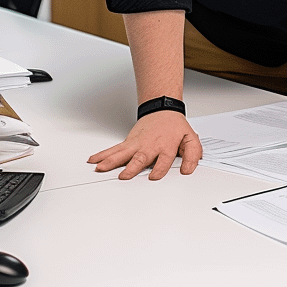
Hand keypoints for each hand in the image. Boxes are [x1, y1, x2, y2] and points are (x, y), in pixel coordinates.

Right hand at [87, 111, 201, 179]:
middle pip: (140, 158)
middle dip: (132, 167)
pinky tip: (94, 160)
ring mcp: (137, 144)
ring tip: (101, 168)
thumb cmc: (174, 127)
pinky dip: (103, 155)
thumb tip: (189, 169)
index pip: (163, 160)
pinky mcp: (128, 143)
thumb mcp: (190, 138)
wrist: (163, 110)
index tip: (154, 177)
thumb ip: (193, 154)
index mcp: (166, 146)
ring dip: (111, 161)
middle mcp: (150, 146)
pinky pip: (114, 149)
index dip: (159, 169)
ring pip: (123, 153)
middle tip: (124, 175)